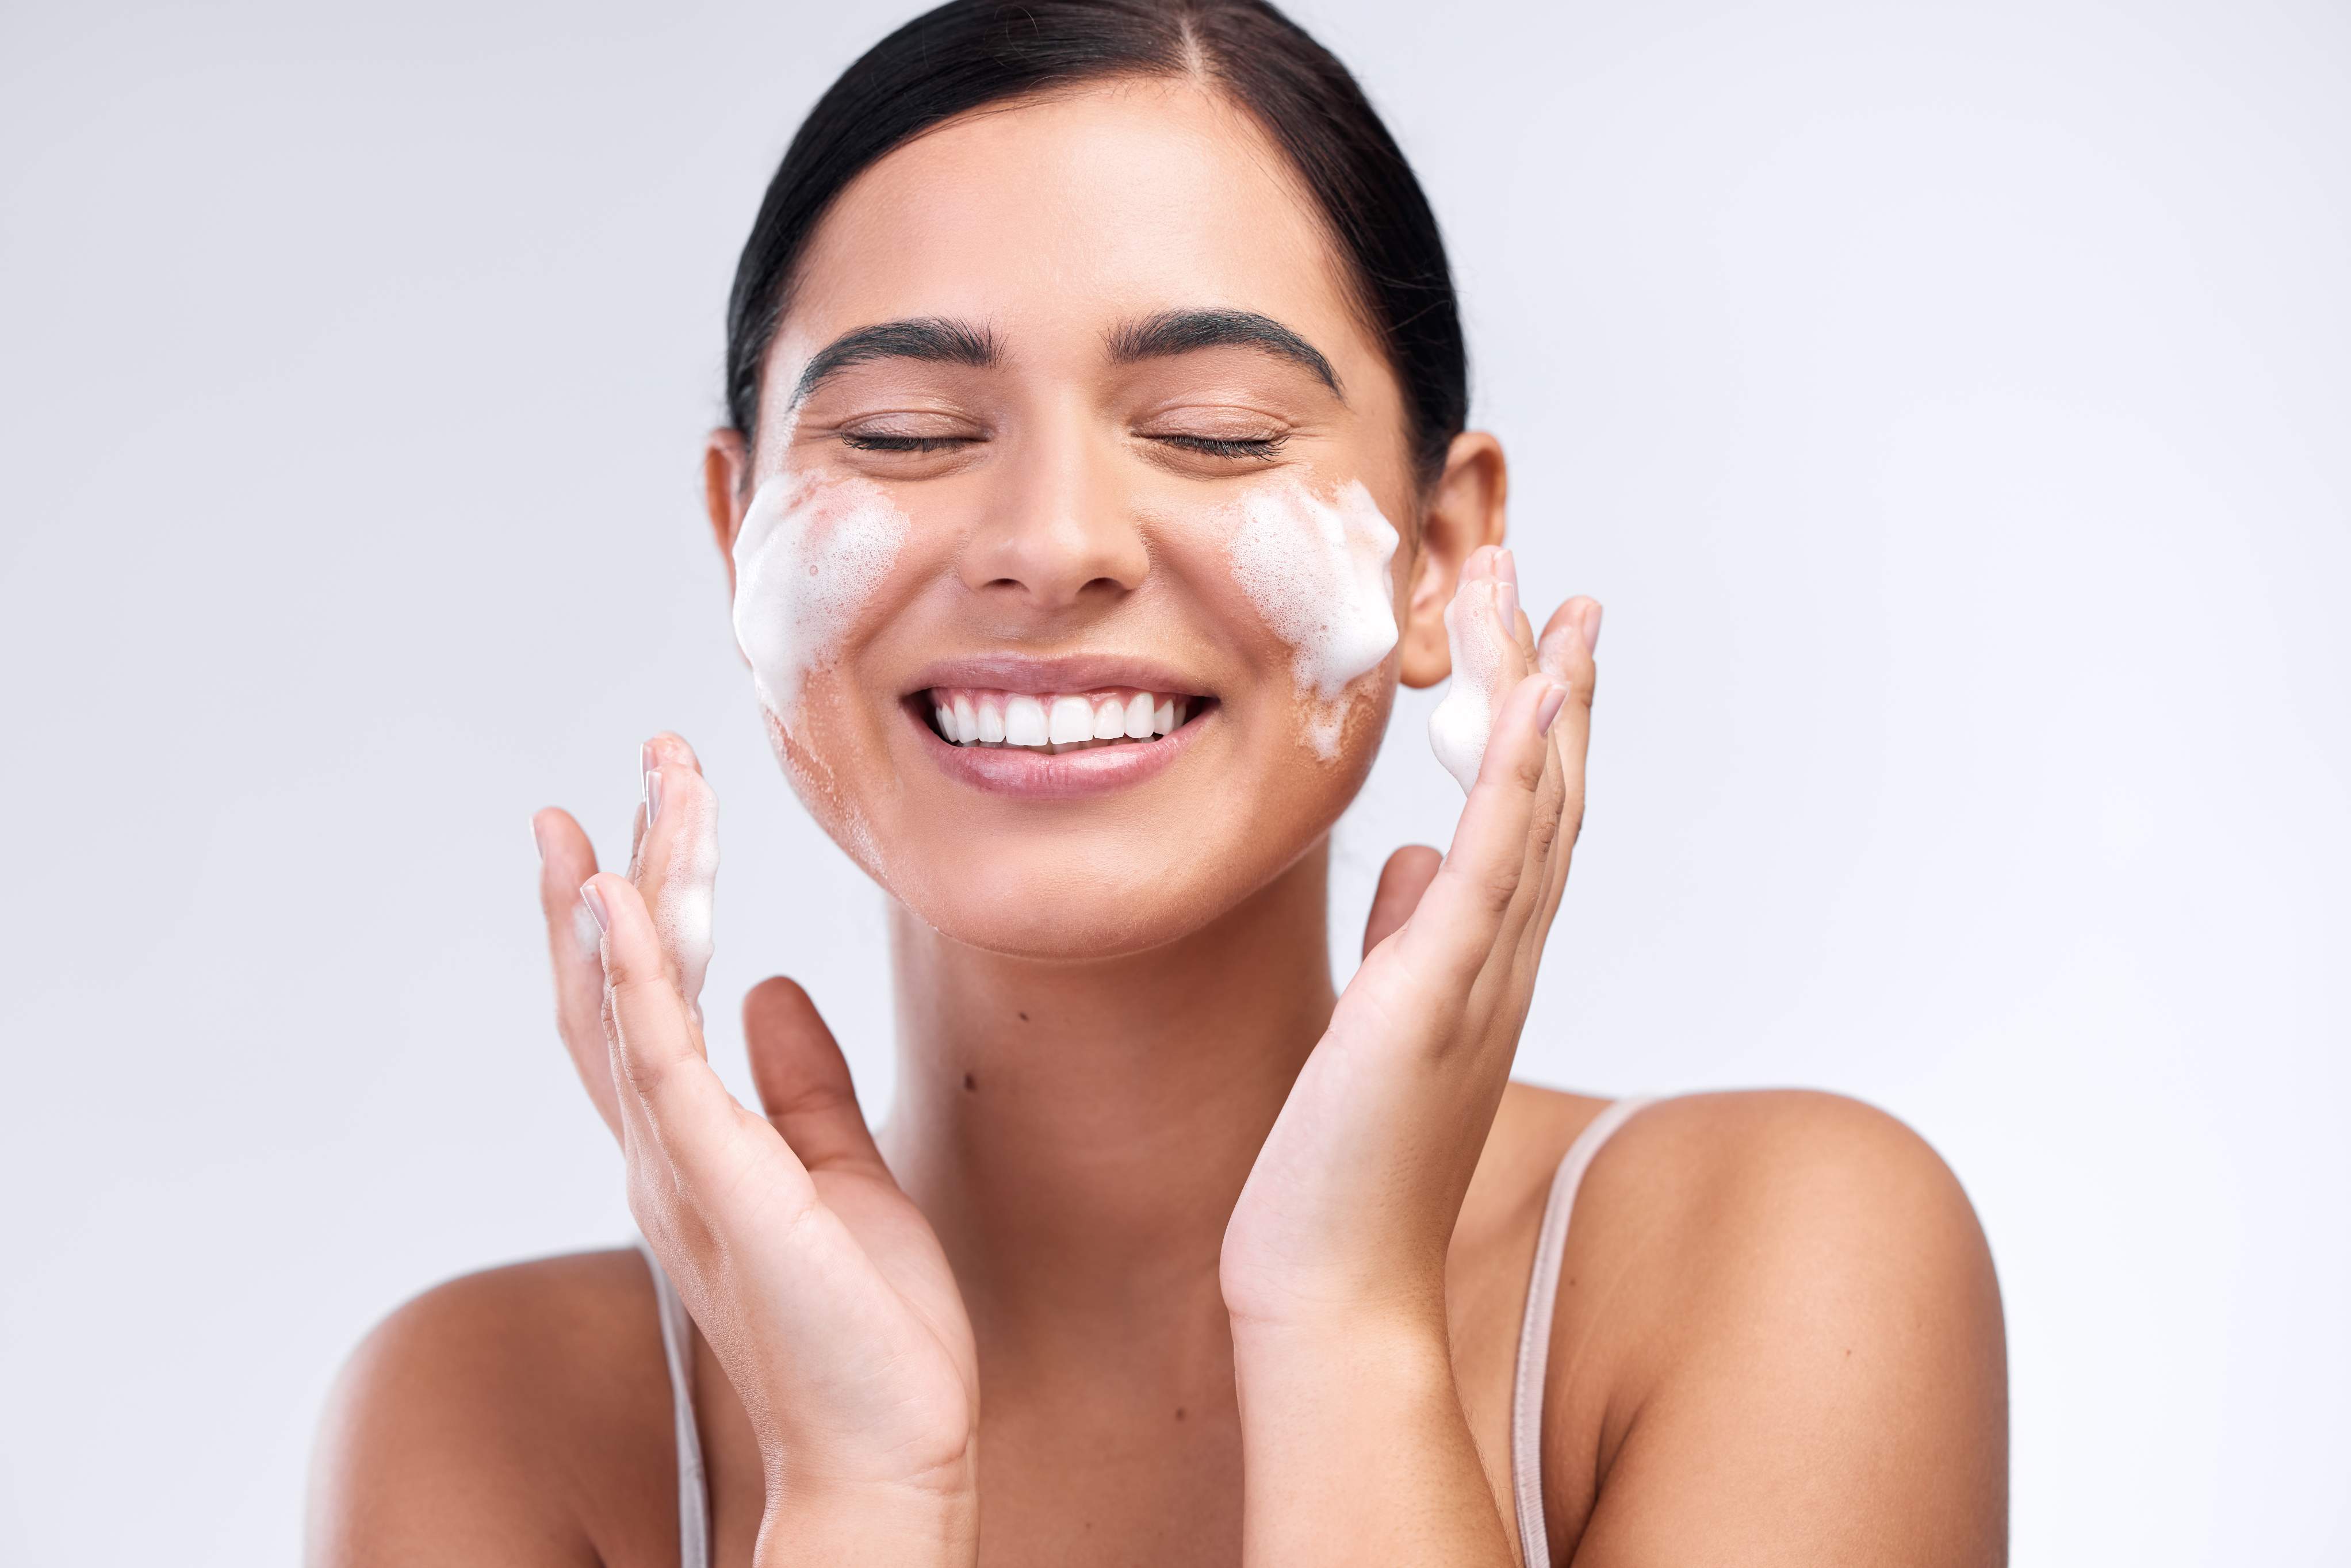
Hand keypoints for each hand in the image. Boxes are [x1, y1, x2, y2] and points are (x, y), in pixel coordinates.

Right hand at [532, 736, 978, 1561]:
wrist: (891, 1447)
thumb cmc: (869, 1329)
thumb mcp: (841, 1170)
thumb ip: (800, 1082)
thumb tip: (775, 991)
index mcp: (694, 1146)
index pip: (637, 1003)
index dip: (624, 908)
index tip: (624, 816)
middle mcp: (665, 1150)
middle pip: (616, 982)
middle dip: (628, 865)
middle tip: (649, 759)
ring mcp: (681, 1167)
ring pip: (627, 1001)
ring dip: (630, 889)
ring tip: (629, 793)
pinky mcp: (719, 1186)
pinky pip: (661, 1062)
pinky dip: (634, 977)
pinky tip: (620, 903)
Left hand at [1221, 548, 1599, 1334]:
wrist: (1333, 1285)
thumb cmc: (1343, 1167)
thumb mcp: (1375, 1023)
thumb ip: (1408, 936)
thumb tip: (1412, 859)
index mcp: (1480, 961)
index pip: (1525, 818)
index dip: (1542, 722)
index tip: (1542, 637)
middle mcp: (1498, 958)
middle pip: (1545, 791)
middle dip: (1551, 680)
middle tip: (1555, 583)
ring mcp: (1477, 974)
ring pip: (1530, 807)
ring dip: (1539, 695)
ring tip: (1542, 598)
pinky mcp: (1433, 995)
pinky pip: (1490, 866)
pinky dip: (1516, 779)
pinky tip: (1527, 699)